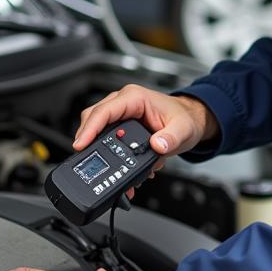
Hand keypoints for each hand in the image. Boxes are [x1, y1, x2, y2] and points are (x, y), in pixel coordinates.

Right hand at [73, 85, 217, 167]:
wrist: (190, 120)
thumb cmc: (184, 118)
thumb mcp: (182, 129)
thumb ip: (171, 138)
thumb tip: (158, 144)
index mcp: (134, 98)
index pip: (104, 111)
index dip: (89, 128)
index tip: (81, 144)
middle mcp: (123, 103)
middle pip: (93, 119)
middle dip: (88, 141)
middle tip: (88, 160)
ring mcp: (120, 114)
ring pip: (97, 129)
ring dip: (99, 150)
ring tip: (109, 172)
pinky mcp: (121, 126)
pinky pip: (106, 138)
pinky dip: (108, 154)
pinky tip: (118, 170)